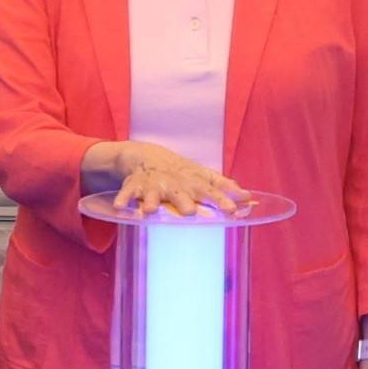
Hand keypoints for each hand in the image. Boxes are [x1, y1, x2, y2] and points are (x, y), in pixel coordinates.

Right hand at [98, 142, 248, 216]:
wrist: (144, 155)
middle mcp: (173, 182)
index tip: (233, 210)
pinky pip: (126, 193)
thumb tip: (248, 196)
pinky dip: (122, 199)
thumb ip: (222, 186)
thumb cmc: (179, 172)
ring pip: (152, 193)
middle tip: (190, 213)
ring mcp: (153, 183)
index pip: (209, 190)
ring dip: (152, 201)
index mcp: (191, 181)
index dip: (221, 199)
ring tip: (151, 210)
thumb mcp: (201, 176)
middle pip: (180, 192)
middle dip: (184, 201)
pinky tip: (119, 208)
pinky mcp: (134, 185)